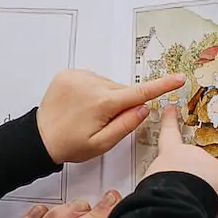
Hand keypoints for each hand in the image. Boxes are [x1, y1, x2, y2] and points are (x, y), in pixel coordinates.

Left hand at [39, 69, 186, 163]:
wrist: (38, 138)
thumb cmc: (70, 145)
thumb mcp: (102, 144)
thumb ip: (126, 125)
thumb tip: (144, 108)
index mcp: (103, 103)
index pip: (140, 93)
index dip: (162, 86)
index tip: (179, 78)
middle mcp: (92, 84)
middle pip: (122, 90)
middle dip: (121, 103)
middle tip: (104, 122)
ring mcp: (79, 76)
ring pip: (107, 84)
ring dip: (105, 97)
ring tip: (88, 115)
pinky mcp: (69, 73)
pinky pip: (92, 79)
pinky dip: (92, 90)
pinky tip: (81, 104)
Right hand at [143, 105, 217, 213]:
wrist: (176, 198)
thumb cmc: (160, 191)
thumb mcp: (151, 179)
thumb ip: (160, 175)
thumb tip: (161, 186)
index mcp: (170, 153)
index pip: (168, 133)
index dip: (169, 120)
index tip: (171, 109)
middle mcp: (193, 154)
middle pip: (197, 168)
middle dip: (195, 181)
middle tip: (184, 192)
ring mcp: (213, 165)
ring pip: (212, 184)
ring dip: (205, 194)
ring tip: (193, 200)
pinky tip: (209, 207)